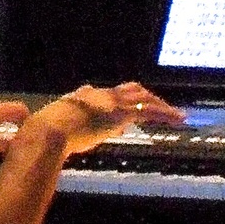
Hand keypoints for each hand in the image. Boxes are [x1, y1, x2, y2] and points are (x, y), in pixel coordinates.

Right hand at [30, 82, 184, 156]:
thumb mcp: (54, 125)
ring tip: (178, 115)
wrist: (48, 132)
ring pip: (144, 98)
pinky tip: (179, 120)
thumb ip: (62, 121)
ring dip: (161, 105)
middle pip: (130, 90)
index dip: (122, 103)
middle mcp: (99, 95)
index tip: (130, 116)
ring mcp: (110, 102)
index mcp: (84, 97)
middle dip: (146, 98)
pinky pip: (150, 111)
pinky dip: (167, 114)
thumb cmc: (45, 133)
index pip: (109, 95)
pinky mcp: (120, 113)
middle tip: (161, 109)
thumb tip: (62, 121)